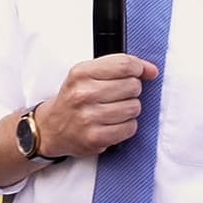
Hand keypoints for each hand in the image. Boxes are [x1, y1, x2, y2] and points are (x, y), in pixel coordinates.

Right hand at [38, 54, 157, 158]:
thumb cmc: (74, 99)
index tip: (142, 72)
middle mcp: (83, 94)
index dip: (139, 67)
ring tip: (114, 110)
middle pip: (132, 86)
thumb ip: (118, 67)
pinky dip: (126, 126)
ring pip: (134, 107)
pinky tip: (113, 123)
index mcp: (81, 73)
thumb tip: (151, 70)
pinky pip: (130, 128)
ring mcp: (88, 117)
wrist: (51, 128)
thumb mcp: (87, 74)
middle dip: (132, 90)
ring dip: (129, 109)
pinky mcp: (95, 138)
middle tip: (118, 95)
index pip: (124, 64)